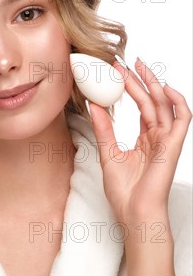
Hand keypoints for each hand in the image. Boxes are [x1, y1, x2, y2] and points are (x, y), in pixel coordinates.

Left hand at [88, 57, 191, 223]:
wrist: (134, 212)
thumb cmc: (124, 192)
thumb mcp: (108, 154)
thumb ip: (104, 129)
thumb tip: (93, 105)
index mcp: (145, 141)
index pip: (141, 108)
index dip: (131, 89)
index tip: (117, 73)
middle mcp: (157, 138)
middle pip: (151, 102)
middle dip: (140, 81)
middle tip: (125, 63)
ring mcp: (166, 141)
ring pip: (164, 105)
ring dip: (153, 85)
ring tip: (139, 67)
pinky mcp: (173, 145)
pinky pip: (182, 118)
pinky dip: (177, 102)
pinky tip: (164, 88)